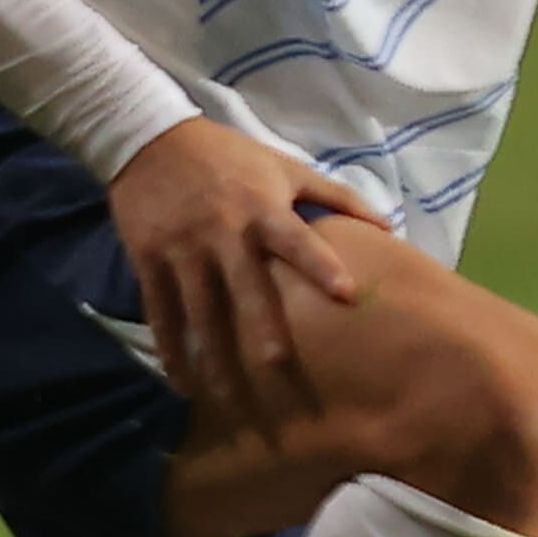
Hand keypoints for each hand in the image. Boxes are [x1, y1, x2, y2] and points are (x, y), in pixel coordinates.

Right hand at [106, 116, 376, 416]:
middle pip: (244, 286)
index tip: (346, 295)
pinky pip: (159, 309)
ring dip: (212, 354)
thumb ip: (334, 196)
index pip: (296, 240)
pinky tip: (180, 377)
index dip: (320, 266)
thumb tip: (389, 225)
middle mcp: (223, 234)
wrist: (148, 140)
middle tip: (277, 366)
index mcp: (261, 210)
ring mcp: (182, 249)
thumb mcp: (283, 166)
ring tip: (227, 396)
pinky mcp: (149, 259)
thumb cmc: (227, 156)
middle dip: (259, 326)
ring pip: (199, 309)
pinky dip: (168, 345)